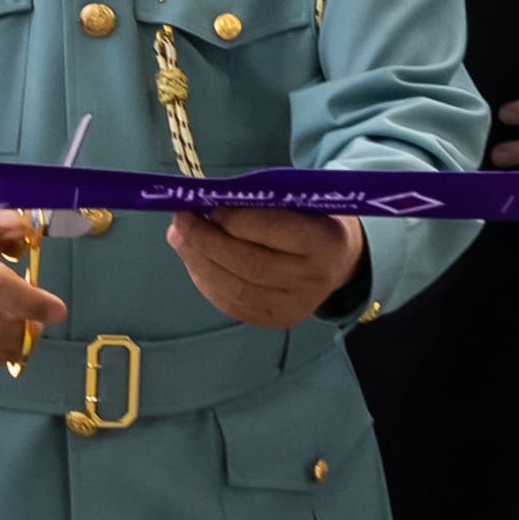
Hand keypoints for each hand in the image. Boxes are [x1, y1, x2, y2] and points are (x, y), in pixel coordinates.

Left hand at [166, 203, 366, 328]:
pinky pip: (233, 305)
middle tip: (180, 222)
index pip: (271, 231)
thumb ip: (258, 202)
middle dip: (206, 242)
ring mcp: (296, 306)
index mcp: (325, 241)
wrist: (339, 258)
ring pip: (236, 290)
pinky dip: (207, 282)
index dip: (232, 220)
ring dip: (199, 263)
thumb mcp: (297, 199)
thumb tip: (203, 206)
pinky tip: (195, 262)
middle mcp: (314, 279)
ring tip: (179, 239)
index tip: (204, 204)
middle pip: (250, 265)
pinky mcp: (277, 320)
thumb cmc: (310, 218)